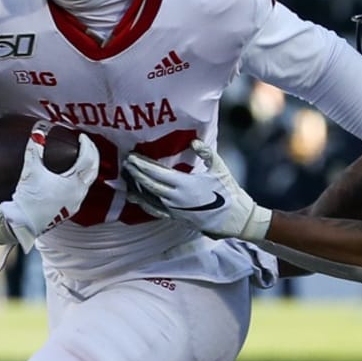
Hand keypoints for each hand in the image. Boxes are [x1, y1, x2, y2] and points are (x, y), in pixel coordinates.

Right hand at [0, 125, 98, 250]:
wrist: (24, 224)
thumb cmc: (28, 199)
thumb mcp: (31, 171)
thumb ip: (35, 150)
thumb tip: (37, 132)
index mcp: (74, 183)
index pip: (88, 159)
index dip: (86, 145)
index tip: (82, 137)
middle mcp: (79, 194)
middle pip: (93, 171)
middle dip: (91, 156)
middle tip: (85, 145)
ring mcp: (75, 203)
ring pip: (87, 182)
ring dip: (85, 168)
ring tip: (78, 158)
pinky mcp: (69, 210)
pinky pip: (79, 190)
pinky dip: (78, 179)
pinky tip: (69, 176)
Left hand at [125, 140, 271, 239]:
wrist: (236, 219)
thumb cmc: (229, 192)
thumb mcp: (220, 168)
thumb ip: (206, 152)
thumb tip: (193, 141)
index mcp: (185, 185)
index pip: (156, 173)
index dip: (142, 165)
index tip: (131, 157)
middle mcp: (176, 199)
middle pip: (149, 185)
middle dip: (135, 174)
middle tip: (125, 163)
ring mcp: (175, 210)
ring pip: (149, 198)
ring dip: (136, 187)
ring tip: (126, 177)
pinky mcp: (177, 218)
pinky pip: (155, 210)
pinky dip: (143, 203)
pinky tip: (135, 197)